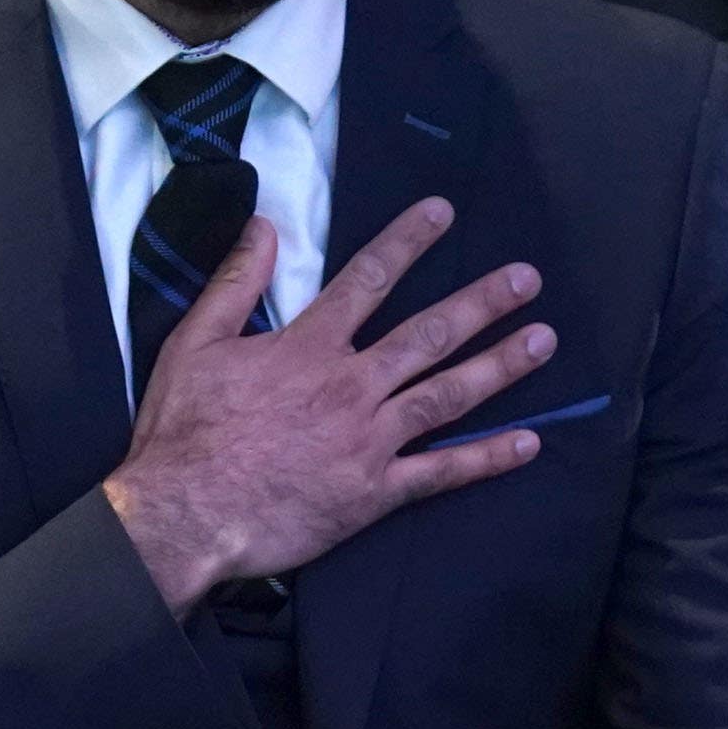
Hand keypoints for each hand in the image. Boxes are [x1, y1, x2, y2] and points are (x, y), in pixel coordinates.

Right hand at [104, 197, 554, 613]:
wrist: (185, 515)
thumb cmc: (183, 432)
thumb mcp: (194, 343)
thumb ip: (235, 282)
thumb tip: (264, 225)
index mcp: (308, 348)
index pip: (368, 279)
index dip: (408, 242)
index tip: (444, 213)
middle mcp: (351, 386)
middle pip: (430, 333)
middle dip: (482, 302)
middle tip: (526, 279)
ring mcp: (369, 441)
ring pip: (448, 394)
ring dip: (500, 365)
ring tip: (543, 340)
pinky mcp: (374, 494)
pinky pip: (441, 473)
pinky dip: (486, 458)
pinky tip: (528, 442)